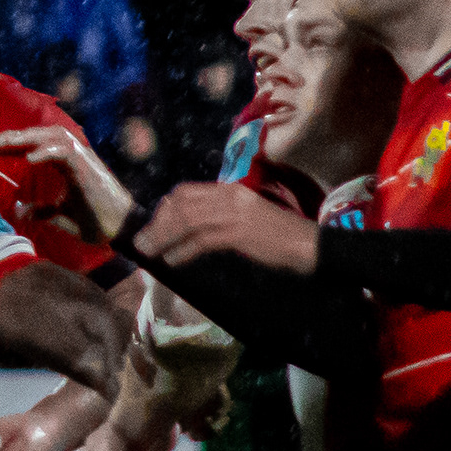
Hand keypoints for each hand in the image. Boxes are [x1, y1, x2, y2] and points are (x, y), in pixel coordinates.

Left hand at [0, 122, 133, 245]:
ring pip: (53, 136)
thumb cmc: (96, 222)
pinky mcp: (88, 167)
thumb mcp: (60, 216)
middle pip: (42, 135)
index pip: (37, 145)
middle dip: (15, 136)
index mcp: (68, 164)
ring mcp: (83, 158)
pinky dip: (47, 152)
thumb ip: (42, 211)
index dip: (15, 145)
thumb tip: (19, 210)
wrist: (121, 230)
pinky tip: (29, 158)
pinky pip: (65, 153)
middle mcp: (75, 155)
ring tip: (4, 142)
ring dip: (28, 137)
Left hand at [132, 180, 317, 277]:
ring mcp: (234, 214)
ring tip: (149, 252)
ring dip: (164, 238)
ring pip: (187, 221)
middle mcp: (229, 197)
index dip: (165, 208)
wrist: (308, 244)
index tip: (154, 225)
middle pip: (181, 205)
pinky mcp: (239, 233)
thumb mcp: (245, 217)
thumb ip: (219, 216)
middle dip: (158, 224)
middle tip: (142, 242)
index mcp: (230, 190)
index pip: (186, 191)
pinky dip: (183, 250)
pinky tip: (173, 260)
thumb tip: (188, 227)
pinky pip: (202, 240)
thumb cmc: (277, 235)